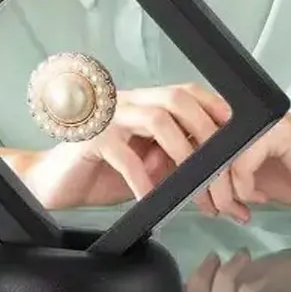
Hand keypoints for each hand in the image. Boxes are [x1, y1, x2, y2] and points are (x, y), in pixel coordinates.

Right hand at [21, 84, 248, 221]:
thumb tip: (218, 175)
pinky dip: (144, 180)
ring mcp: (109, 118)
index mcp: (143, 104)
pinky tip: (152, 199)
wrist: (51, 183)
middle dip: (207, 133)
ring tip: (194, 187)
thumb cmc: (100, 174)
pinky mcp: (91, 139)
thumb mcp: (147, 167)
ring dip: (183, 153)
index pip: (186, 92)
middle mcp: (128, 103)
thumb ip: (175, 162)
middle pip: (177, 100)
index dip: (214, 106)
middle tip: (223, 171)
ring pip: (157, 120)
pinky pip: (125, 156)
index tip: (240, 130)